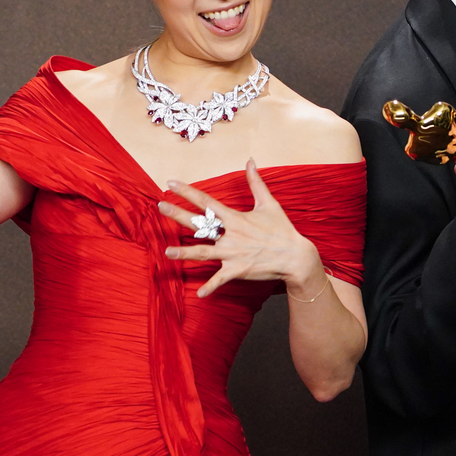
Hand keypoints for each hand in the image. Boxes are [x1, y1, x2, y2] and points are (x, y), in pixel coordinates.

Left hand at [157, 159, 327, 298]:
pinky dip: (211, 288)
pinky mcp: (238, 270)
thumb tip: (250, 161)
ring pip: (203, 253)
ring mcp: (233, 254)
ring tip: (167, 251)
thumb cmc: (282, 230)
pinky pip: (221, 280)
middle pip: (199, 224)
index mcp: (236, 218)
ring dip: (184, 252)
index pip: (207, 202)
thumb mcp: (269, 204)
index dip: (188, 192)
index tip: (171, 184)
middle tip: (160, 206)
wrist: (295, 256)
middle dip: (178, 215)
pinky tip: (199, 295)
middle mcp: (231, 235)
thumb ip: (256, 182)